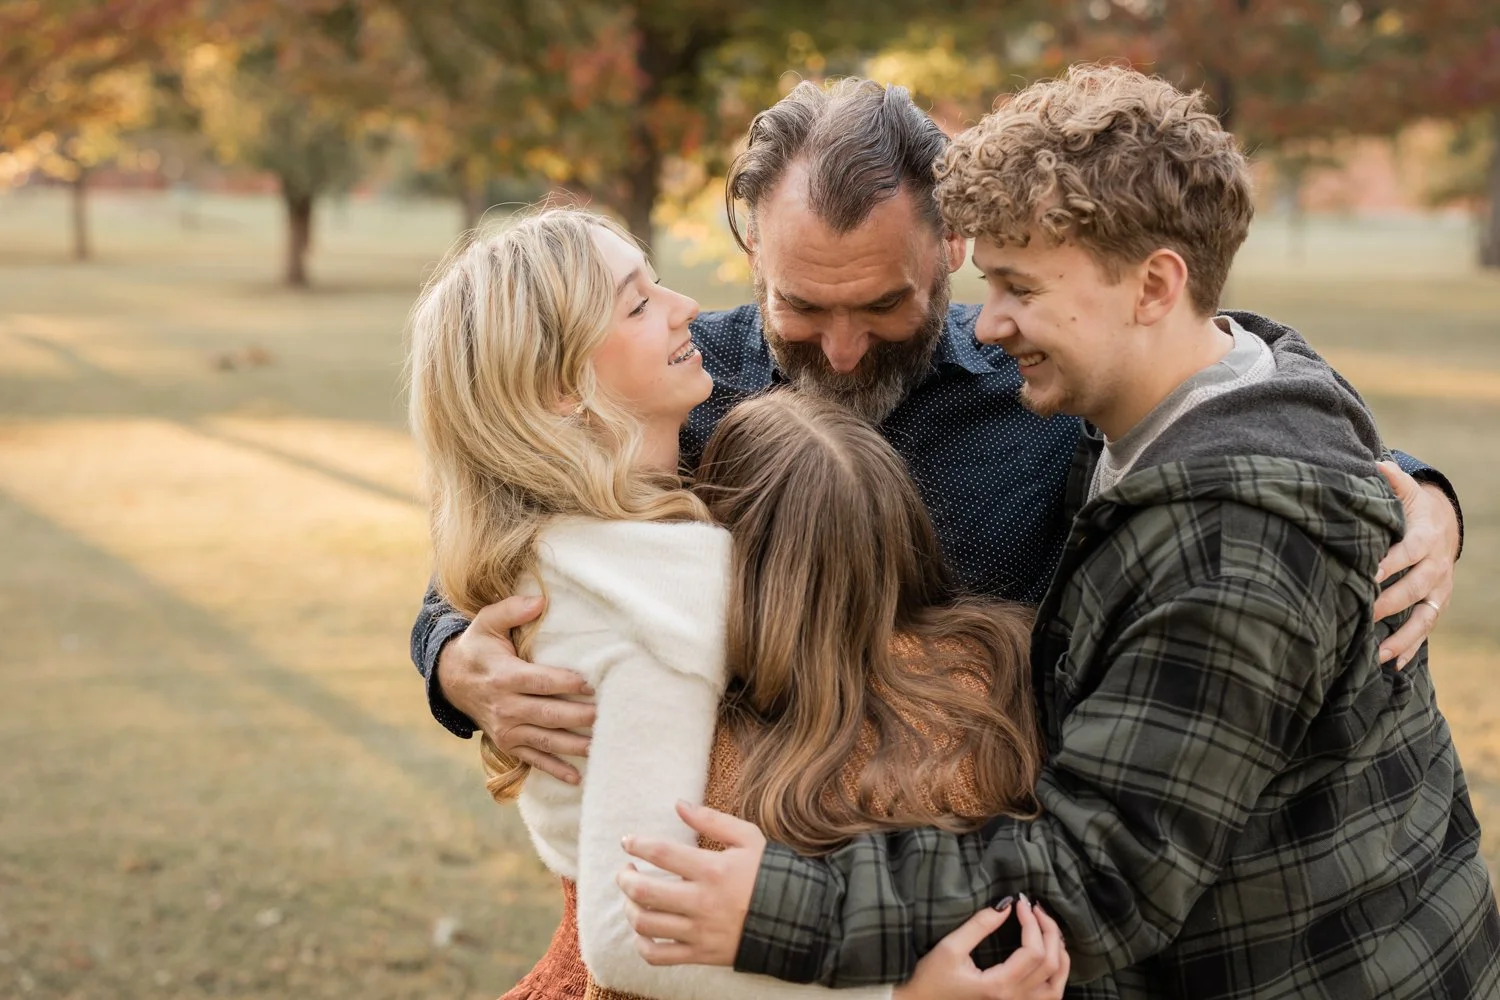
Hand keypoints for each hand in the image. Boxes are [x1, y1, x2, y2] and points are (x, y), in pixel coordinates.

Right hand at [437, 595, 595, 783]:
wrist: (452, 680)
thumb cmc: (479, 647)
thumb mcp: (488, 622)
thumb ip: (512, 609)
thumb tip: (540, 600)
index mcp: (505, 676)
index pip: (541, 682)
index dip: (566, 683)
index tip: (591, 684)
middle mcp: (506, 707)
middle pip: (548, 714)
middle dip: (578, 717)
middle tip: (606, 716)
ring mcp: (507, 729)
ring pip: (545, 741)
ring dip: (573, 746)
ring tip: (600, 747)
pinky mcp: (509, 744)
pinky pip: (534, 759)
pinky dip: (555, 770)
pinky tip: (578, 777)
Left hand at [617, 801, 763, 966]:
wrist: (795, 919)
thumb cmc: (768, 874)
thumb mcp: (748, 838)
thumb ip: (711, 819)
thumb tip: (679, 804)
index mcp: (712, 869)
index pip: (661, 853)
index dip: (637, 844)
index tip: (628, 841)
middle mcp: (702, 901)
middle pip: (644, 890)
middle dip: (625, 877)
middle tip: (625, 870)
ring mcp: (699, 931)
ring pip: (646, 923)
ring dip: (629, 907)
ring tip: (632, 896)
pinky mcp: (700, 954)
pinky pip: (658, 955)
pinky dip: (642, 944)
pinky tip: (643, 930)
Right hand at [895, 895, 1067, 999]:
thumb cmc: (931, 979)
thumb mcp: (950, 947)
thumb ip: (980, 925)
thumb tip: (1006, 905)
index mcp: (999, 986)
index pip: (1033, 951)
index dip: (1032, 922)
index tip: (1020, 901)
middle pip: (1050, 964)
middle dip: (1048, 930)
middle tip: (1034, 907)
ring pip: (1057, 984)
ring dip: (1059, 954)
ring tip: (1049, 929)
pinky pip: (1050, 995)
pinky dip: (1057, 974)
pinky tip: (1052, 956)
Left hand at [1372, 462, 1459, 668]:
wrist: (1443, 525)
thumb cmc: (1411, 509)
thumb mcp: (1406, 492)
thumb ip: (1393, 481)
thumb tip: (1377, 464)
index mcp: (1424, 538)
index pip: (1407, 553)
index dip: (1389, 563)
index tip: (1367, 574)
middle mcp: (1435, 567)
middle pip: (1414, 589)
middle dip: (1389, 603)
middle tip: (1362, 615)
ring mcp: (1438, 589)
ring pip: (1424, 617)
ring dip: (1402, 637)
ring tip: (1377, 654)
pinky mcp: (1436, 605)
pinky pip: (1426, 630)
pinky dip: (1411, 648)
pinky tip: (1393, 666)